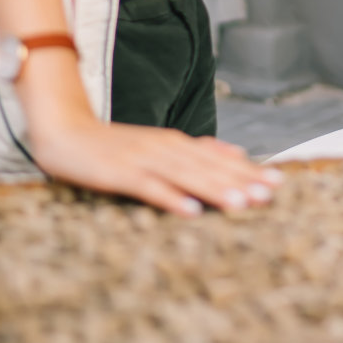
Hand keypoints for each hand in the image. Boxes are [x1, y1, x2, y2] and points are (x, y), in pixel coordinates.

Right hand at [29, 113, 282, 216]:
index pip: (219, 159)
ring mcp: (142, 159)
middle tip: (271, 194)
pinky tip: (190, 211)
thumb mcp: (159, 145)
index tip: (278, 183)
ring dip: (215, 190)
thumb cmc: (114, 145)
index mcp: (176, 143)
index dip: (248, 171)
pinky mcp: (120, 173)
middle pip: (209, 167)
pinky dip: (170, 198)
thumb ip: (196, 150)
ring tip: (242, 205)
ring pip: (186, 176)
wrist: (64, 131)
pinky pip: (149, 188)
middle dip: (241, 181)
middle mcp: (165, 148)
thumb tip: (236, 153)